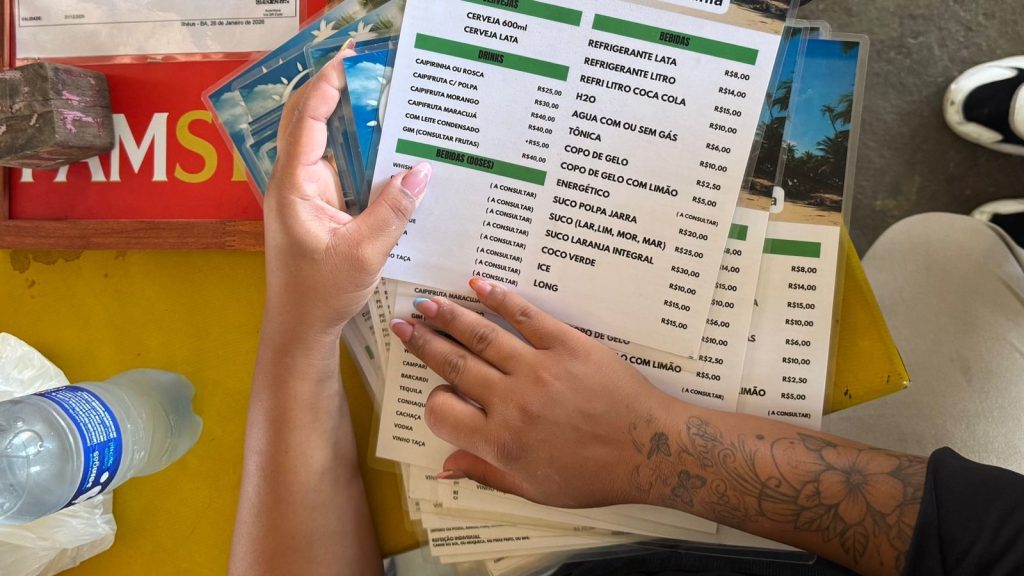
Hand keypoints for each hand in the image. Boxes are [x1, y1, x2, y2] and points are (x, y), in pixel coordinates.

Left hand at [263, 44, 431, 340]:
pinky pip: (337, 167)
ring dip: (346, 120)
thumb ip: (393, 210)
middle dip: (332, 91)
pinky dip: (356, 151)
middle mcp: (293, 182)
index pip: (306, 122)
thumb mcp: (365, 253)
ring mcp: (304, 193)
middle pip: (306, 121)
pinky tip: (383, 145)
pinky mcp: (317, 206)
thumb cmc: (321, 294)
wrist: (300, 328)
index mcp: (293, 187)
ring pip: (322, 142)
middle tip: (369, 71)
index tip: (349, 62)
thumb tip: (422, 171)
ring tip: (381, 98)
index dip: (326, 88)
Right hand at [389, 279, 664, 507]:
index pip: (443, 413)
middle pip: (455, 365)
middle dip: (424, 343)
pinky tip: (479, 286)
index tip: (439, 396)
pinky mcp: (568, 345)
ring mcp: (540, 369)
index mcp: (502, 441)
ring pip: (482, 336)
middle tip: (403, 322)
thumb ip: (487, 472)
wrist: (651, 450)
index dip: (434, 404)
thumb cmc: (595, 476)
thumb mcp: (536, 489)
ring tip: (427, 302)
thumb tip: (445, 466)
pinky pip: (527, 316)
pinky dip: (500, 299)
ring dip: (450, 317)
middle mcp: (513, 401)